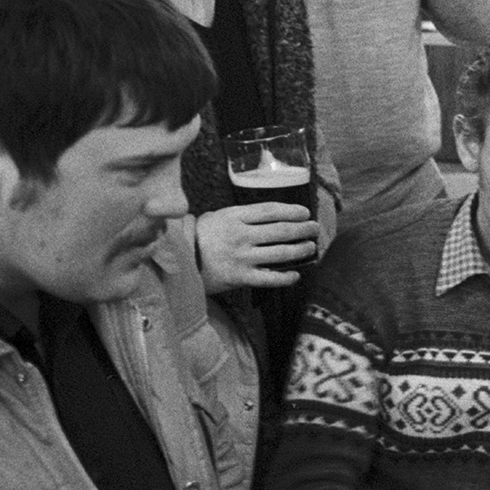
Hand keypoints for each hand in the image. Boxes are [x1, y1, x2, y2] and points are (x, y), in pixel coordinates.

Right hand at [195, 204, 318, 292]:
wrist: (175, 260)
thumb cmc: (197, 236)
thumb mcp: (216, 217)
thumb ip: (241, 216)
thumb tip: (270, 216)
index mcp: (234, 217)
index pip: (271, 210)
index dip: (292, 210)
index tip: (305, 212)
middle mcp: (241, 235)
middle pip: (281, 230)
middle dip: (303, 229)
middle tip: (314, 229)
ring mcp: (242, 257)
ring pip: (281, 253)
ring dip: (300, 250)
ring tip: (310, 247)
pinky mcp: (240, 277)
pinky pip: (270, 278)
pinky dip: (286, 277)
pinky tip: (296, 275)